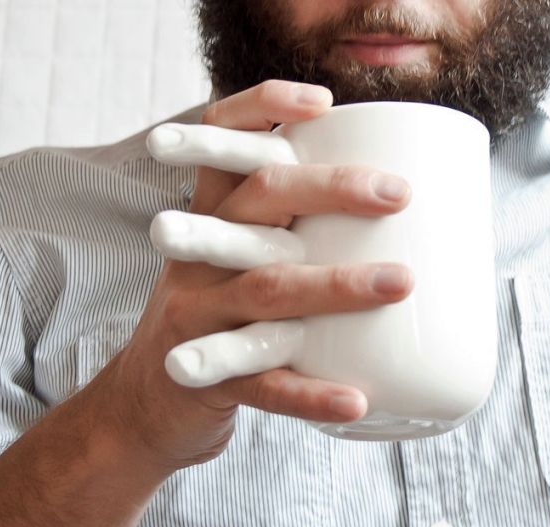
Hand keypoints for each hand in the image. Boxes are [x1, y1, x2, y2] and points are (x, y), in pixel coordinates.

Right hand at [91, 80, 412, 473]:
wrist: (150, 400)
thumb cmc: (219, 315)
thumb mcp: (235, 258)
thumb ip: (289, 229)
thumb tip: (394, 216)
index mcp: (210, 217)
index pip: (224, 143)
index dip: (263, 109)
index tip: (324, 103)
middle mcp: (199, 254)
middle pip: (256, 201)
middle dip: (327, 188)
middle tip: (396, 193)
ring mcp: (200, 314)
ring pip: (266, 288)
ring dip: (335, 284)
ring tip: (399, 282)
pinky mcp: (209, 376)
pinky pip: (265, 385)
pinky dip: (311, 393)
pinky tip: (356, 399)